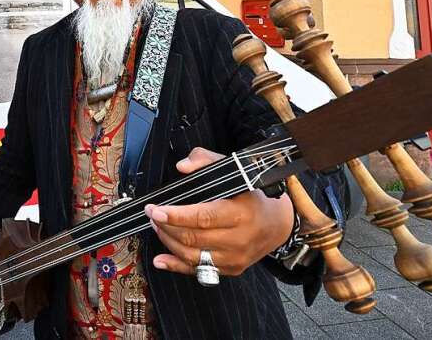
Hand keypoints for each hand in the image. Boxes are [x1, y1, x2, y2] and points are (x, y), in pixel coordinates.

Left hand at [144, 148, 293, 277]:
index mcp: (240, 213)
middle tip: (153, 215)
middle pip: (193, 238)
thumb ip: (206, 161)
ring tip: (158, 227)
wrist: (278, 223)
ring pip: (192, 255)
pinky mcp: (231, 269)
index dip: (176, 215)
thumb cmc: (252, 195)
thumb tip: (182, 167)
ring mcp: (235, 257)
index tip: (156, 210)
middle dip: (166, 226)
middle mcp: (239, 239)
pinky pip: (198, 270)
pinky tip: (161, 259)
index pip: (203, 217)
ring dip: (168, 241)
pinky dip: (176, 265)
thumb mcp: (233, 171)